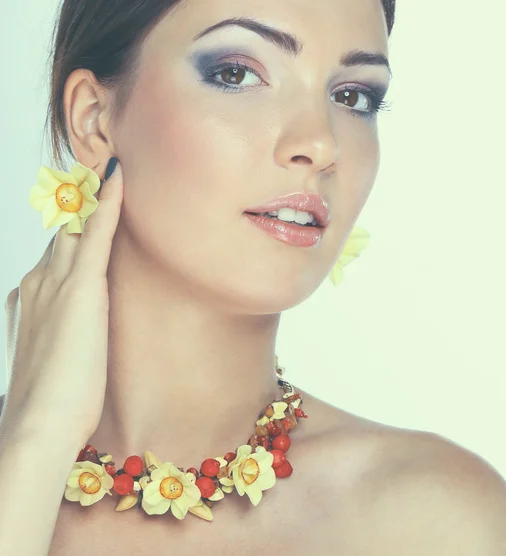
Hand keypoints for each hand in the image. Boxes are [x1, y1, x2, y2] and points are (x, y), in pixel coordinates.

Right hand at [3, 158, 123, 444]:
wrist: (40, 424)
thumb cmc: (54, 400)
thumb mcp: (56, 356)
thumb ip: (62, 332)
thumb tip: (75, 326)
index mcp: (33, 298)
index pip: (55, 251)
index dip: (70, 225)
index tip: (82, 201)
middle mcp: (39, 281)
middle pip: (62, 231)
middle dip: (77, 202)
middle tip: (93, 169)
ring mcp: (57, 282)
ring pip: (75, 225)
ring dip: (90, 196)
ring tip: (107, 165)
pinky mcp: (80, 288)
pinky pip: (96, 234)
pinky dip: (107, 204)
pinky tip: (118, 178)